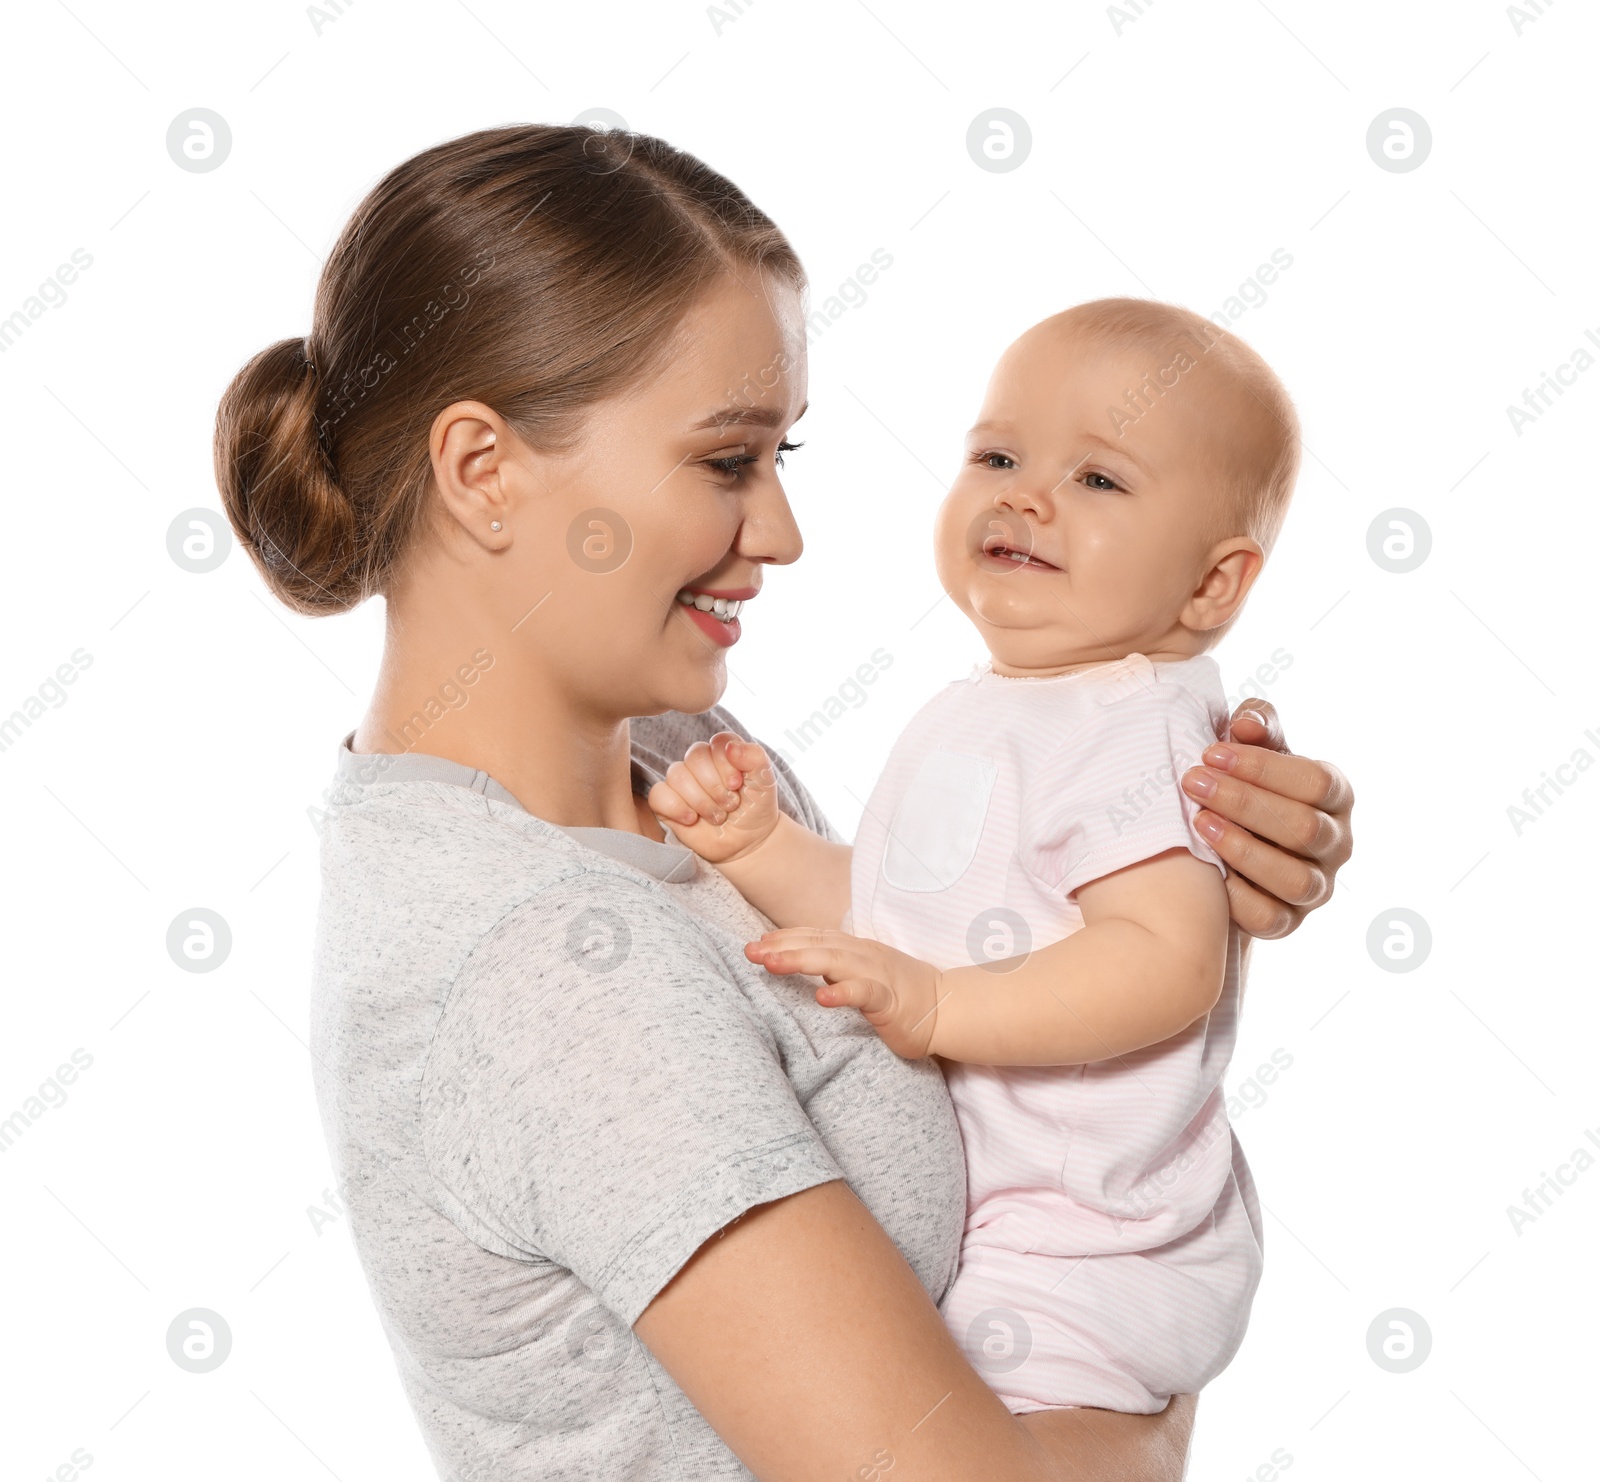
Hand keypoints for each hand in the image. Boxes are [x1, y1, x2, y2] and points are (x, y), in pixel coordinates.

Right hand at [647, 733, 780, 864]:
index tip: (738, 785)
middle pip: (695, 757)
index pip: (717, 743)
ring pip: (677, 775)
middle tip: (730, 805)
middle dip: (716, 787)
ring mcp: (681, 782)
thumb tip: (732, 747)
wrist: (747, 843)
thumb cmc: (755, 809)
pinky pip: (658, 795)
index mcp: (723, 751)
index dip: (726, 764)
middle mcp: (699, 763)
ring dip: (701, 801)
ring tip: (717, 817)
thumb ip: (755, 758)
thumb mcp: (765, 783)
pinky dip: (676, 807)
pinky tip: (692, 819)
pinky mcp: (667, 803)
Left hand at [745, 928, 943, 1059]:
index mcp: (856, 948)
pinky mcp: (890, 1001)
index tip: (754, 942)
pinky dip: (842, 992)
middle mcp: (864, 955)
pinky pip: (864, 993)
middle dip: (782, 946)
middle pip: (817, 945)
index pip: (815, 937)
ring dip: (800, 961)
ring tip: (771, 963)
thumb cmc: (900, 993)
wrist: (946, 1009)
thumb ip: (835, 965)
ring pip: (835, 962)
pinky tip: (821, 997)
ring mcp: (878, 975)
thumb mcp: (863, 973)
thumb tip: (799, 961)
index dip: (784, 937)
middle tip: (750, 951)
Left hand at [1181, 699, 1354, 938]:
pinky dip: (1237, 898)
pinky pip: (1270, 917)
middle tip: (1192, 782)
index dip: (1263, 767)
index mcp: (1335, 796)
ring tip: (1198, 824)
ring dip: (1243, 849)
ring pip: (1294, 878)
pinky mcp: (1289, 922)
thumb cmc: (1244, 785)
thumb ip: (1254, 728)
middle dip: (1244, 802)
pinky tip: (1206, 871)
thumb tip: (1245, 725)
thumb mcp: (1250, 751)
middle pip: (1304, 827)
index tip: (1211, 753)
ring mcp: (1317, 888)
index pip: (1316, 781)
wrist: (1225, 847)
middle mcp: (1336, 844)